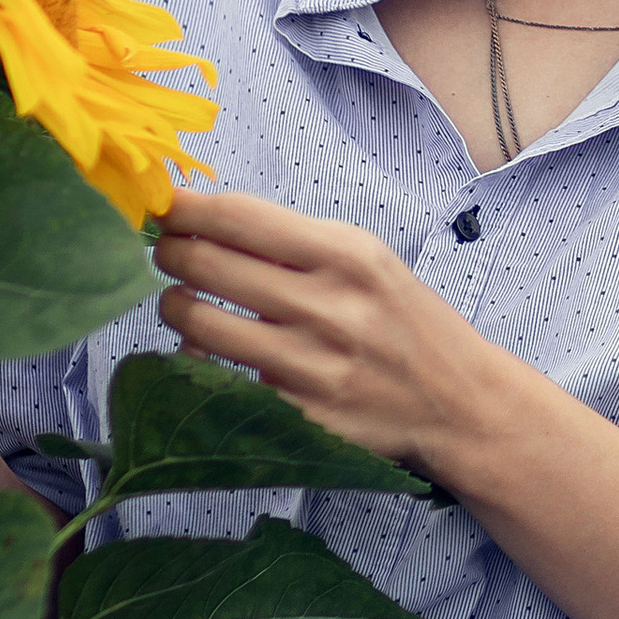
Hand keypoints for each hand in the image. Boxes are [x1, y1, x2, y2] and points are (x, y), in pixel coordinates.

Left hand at [152, 191, 490, 476]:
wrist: (458, 405)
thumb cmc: (404, 322)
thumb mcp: (368, 261)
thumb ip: (295, 242)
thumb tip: (208, 221)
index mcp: (346, 256)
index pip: (239, 217)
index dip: (185, 207)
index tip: (160, 204)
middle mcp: (327, 307)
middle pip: (207, 264)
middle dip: (169, 252)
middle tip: (165, 251)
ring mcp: (309, 367)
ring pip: (199, 324)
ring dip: (175, 306)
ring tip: (182, 300)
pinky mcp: (296, 414)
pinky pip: (219, 377)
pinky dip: (201, 359)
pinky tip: (211, 350)